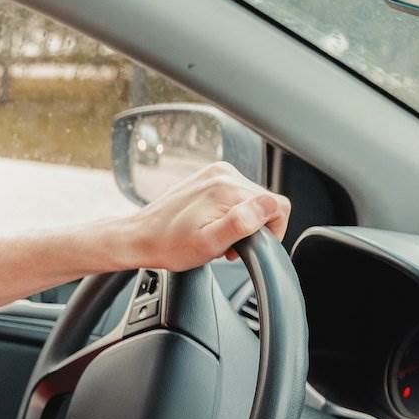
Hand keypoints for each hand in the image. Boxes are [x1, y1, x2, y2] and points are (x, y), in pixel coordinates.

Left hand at [120, 161, 290, 270]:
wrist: (140, 237)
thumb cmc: (169, 245)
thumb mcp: (208, 244)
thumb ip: (241, 224)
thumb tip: (269, 206)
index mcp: (228, 187)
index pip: (278, 206)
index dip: (271, 231)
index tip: (247, 246)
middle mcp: (224, 173)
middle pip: (264, 202)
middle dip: (253, 227)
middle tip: (227, 245)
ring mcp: (215, 172)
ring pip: (250, 199)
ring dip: (241, 220)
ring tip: (217, 235)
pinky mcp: (208, 177)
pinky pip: (235, 194)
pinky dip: (230, 212)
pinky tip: (212, 224)